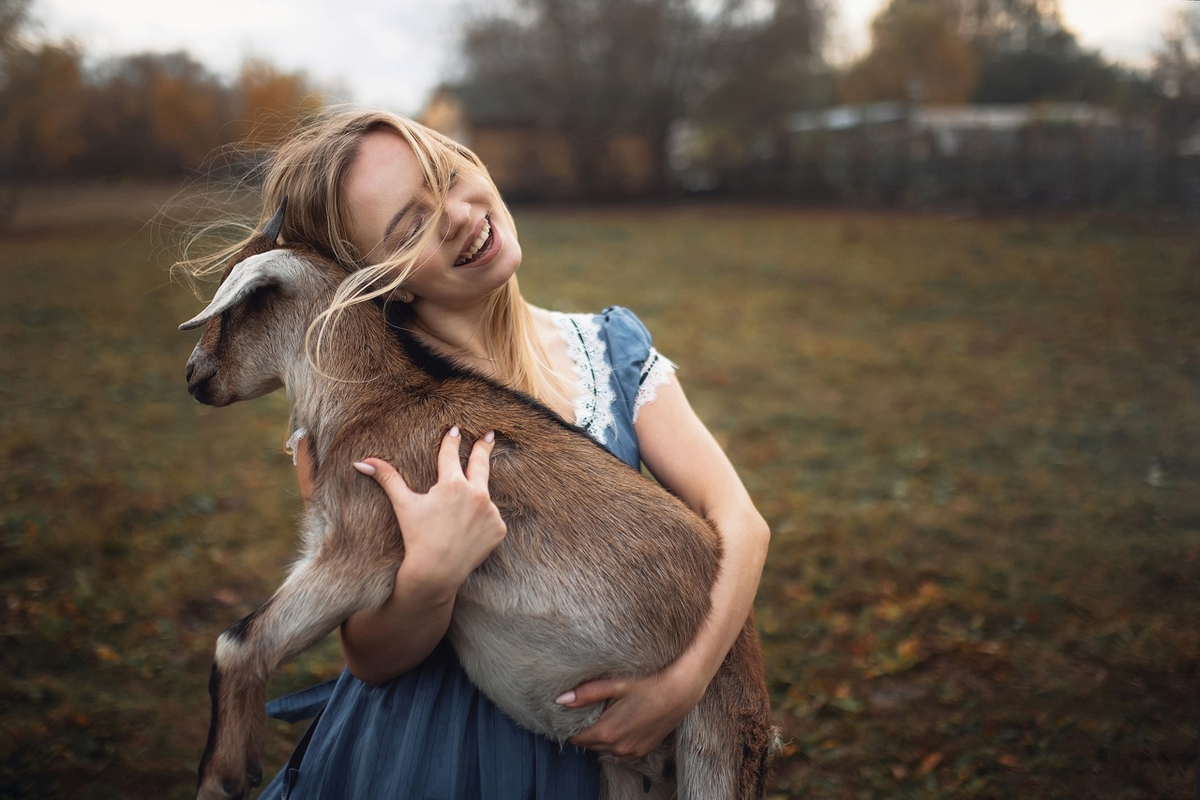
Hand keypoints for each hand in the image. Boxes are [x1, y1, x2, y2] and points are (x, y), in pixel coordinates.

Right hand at [354, 426, 505, 599]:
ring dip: (476, 497)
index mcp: (452, 483)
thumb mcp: (403, 505)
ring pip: (483, 496)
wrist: (436, 572)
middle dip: (483, 447)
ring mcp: (490, 511)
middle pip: (480, 463)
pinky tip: (469, 530)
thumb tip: (361, 462)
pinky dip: (482, 520)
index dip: (451, 441)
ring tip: (463, 511)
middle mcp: (476, 494)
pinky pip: (491, 518)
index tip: (454, 429)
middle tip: (489, 436)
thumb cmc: (416, 537)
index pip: (451, 454)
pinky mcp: (498, 528)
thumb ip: (387, 479)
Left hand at [557, 658, 709, 760]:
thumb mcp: (615, 684)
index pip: (577, 738)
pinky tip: (620, 728)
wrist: (681, 691)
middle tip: (587, 713)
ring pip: (606, 749)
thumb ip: (586, 694)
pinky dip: (617, 744)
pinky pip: (622, 754)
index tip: (572, 715)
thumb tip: (560, 700)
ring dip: (601, 738)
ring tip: (604, 718)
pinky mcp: (643, 750)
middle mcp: (618, 746)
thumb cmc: (648, 684)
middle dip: (586, 731)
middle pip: (590, 745)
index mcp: (607, 731)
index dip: (572, 726)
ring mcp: (632, 751)